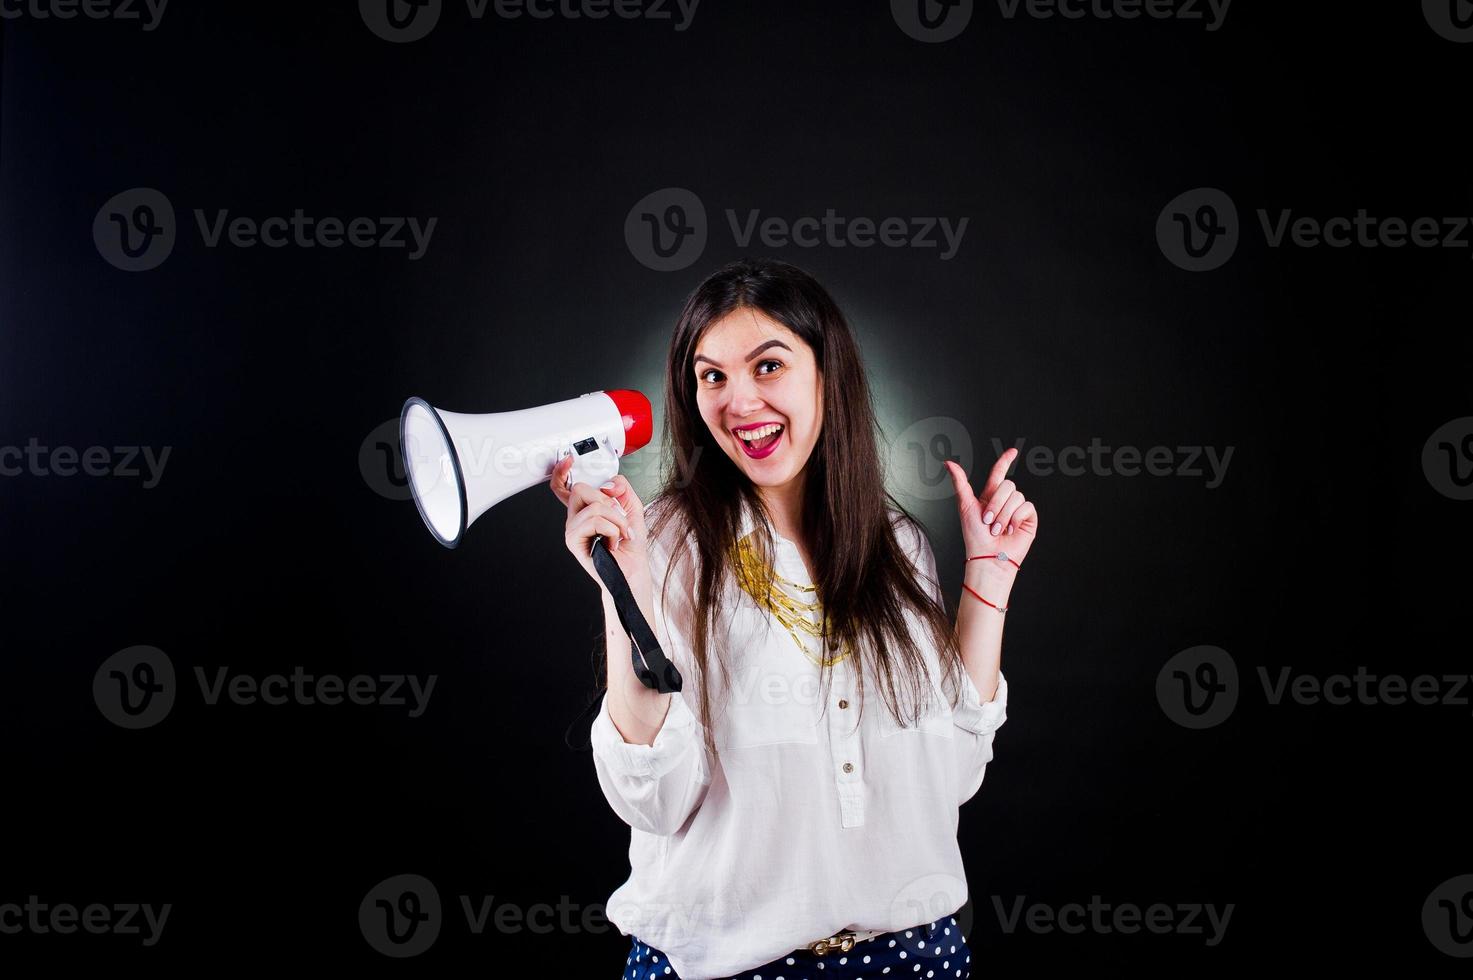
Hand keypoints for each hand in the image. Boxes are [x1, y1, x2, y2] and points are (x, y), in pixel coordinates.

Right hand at [550, 454, 651, 595]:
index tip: (569, 461)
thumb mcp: (632, 507)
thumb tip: (608, 485)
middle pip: (580, 488)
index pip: (565, 486)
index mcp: (586, 509)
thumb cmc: (630, 545)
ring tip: (620, 534)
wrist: (633, 572)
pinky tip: (613, 542)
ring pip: (593, 505)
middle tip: (618, 518)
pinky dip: (612, 530)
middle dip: (607, 501)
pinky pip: (595, 520)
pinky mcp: (573, 540)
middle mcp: (576, 517)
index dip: (562, 471)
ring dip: (617, 519)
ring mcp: (573, 528)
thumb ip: (622, 487)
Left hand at [944, 449, 1037, 570]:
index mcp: (990, 496)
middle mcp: (1005, 501)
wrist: (988, 557)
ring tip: (997, 530)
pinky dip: (1015, 518)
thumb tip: (949, 462)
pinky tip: (1010, 530)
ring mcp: (1017, 510)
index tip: (1013, 452)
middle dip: (995, 504)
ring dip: (1003, 515)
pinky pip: (1026, 506)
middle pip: (1008, 485)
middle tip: (988, 521)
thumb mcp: (965, 506)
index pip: (999, 473)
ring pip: (1016, 496)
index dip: (1006, 461)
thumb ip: (960, 482)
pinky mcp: (1028, 518)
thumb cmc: (974, 536)